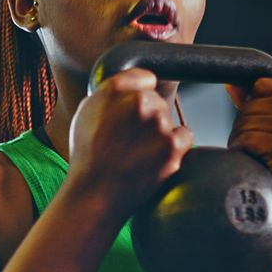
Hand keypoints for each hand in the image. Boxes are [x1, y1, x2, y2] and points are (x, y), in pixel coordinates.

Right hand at [68, 69, 192, 216]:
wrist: (95, 193)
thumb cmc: (88, 154)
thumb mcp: (87, 111)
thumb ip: (111, 89)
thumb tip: (134, 81)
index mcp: (117, 90)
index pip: (145, 78)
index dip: (139, 93)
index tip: (133, 109)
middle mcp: (141, 103)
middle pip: (157, 101)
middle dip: (148, 116)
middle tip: (131, 138)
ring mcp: (160, 125)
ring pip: (168, 120)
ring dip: (159, 132)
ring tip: (137, 152)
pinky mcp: (173, 147)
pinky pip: (184, 136)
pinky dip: (175, 145)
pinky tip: (154, 157)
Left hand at [226, 78, 271, 221]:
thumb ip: (259, 101)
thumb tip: (231, 83)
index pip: (260, 86)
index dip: (253, 108)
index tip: (266, 130)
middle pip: (251, 104)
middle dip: (246, 127)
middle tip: (261, 149)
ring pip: (246, 122)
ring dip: (243, 141)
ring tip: (261, 156)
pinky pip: (247, 140)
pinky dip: (243, 153)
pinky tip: (258, 164)